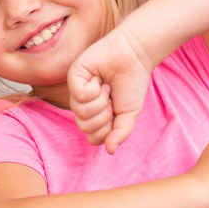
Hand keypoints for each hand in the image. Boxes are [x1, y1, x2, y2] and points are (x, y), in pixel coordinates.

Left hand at [67, 29, 154, 152]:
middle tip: (112, 97)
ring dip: (100, 100)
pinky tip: (99, 78)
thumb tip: (110, 151)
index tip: (117, 113)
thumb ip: (120, 133)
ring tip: (106, 86)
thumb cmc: (132, 84)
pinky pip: (79, 96)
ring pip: (81, 112)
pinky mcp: (73, 76)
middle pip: (85, 127)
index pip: (93, 138)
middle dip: (104, 115)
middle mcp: (82, 105)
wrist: (135, 56)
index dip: (107, 130)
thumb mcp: (128, 114)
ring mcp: (76, 91)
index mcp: (94, 116)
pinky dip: (94, 89)